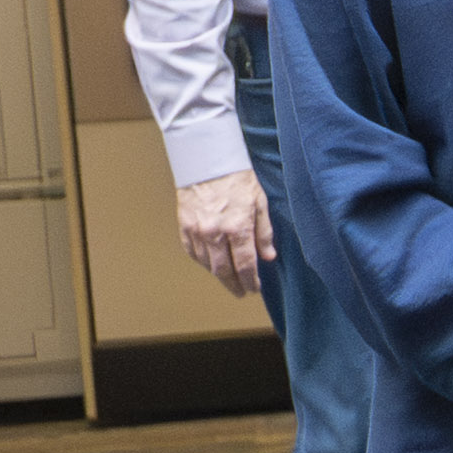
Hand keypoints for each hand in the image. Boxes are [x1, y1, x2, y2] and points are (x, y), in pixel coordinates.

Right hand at [175, 171, 272, 296]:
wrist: (207, 160)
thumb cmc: (237, 178)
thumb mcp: (260, 203)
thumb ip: (264, 233)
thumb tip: (269, 256)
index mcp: (237, 228)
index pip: (246, 265)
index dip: (251, 281)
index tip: (254, 289)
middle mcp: (215, 233)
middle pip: (224, 270)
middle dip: (234, 284)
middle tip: (241, 291)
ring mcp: (197, 230)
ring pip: (207, 264)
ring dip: (219, 275)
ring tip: (228, 279)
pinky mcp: (184, 225)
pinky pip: (192, 252)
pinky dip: (202, 262)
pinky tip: (210, 264)